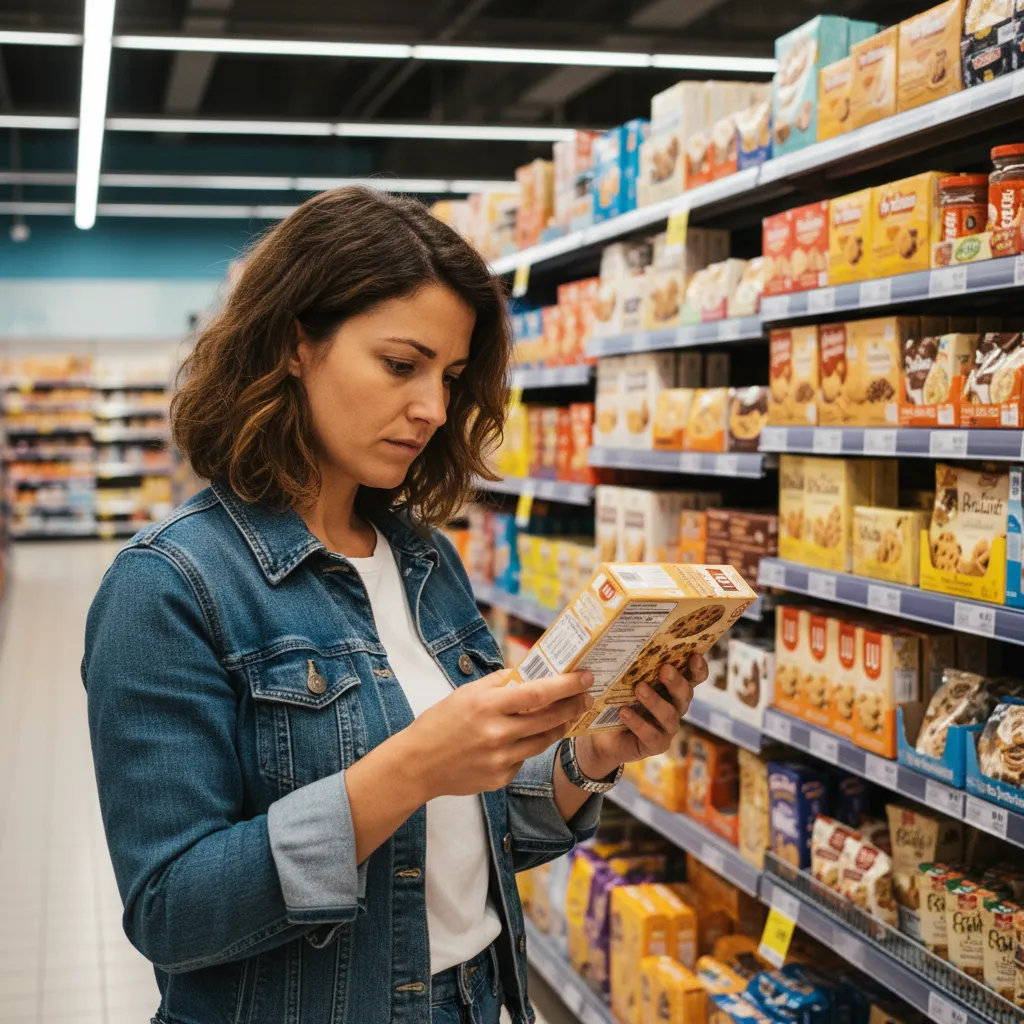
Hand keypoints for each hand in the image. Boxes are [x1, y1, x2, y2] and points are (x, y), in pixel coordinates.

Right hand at [405, 669, 593, 798]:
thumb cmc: (440, 723)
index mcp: (487, 705)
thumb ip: (498, 683)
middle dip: (573, 706)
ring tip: (566, 716)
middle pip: (549, 718)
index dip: (566, 685)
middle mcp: (496, 733)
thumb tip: (529, 672)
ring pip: (543, 741)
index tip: (585, 677)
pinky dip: (528, 746)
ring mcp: (500, 759)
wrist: (417, 765)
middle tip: (586, 697)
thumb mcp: (466, 693)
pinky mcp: (500, 778)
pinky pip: (524, 758)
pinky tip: (523, 740)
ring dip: (558, 727)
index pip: (538, 693)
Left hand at [574, 654, 708, 778]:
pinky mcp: (656, 744)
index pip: (693, 677)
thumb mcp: (620, 682)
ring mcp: (667, 727)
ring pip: (670, 715)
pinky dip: (638, 723)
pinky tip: (624, 712)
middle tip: (664, 669)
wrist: (604, 737)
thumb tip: (612, 653)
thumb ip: (624, 669)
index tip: (694, 655)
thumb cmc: (616, 701)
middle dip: (676, 681)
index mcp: (671, 688)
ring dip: (655, 701)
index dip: (698, 668)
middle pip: (685, 694)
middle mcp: (675, 706)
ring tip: (639, 688)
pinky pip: (652, 734)